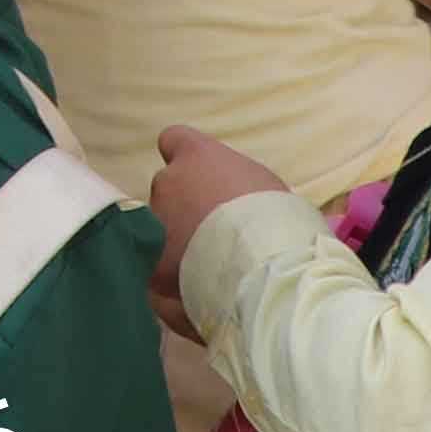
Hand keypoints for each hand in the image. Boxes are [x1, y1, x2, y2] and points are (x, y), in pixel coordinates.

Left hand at [148, 124, 290, 317]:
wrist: (264, 264)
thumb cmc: (277, 218)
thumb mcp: (263, 186)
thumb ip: (235, 184)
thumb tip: (232, 198)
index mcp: (197, 155)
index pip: (174, 139)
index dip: (185, 160)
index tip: (198, 177)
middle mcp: (167, 181)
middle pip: (167, 189)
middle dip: (183, 207)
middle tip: (212, 231)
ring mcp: (156, 222)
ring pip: (160, 230)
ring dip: (177, 242)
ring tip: (208, 267)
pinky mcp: (153, 264)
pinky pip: (158, 270)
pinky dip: (171, 279)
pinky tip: (196, 292)